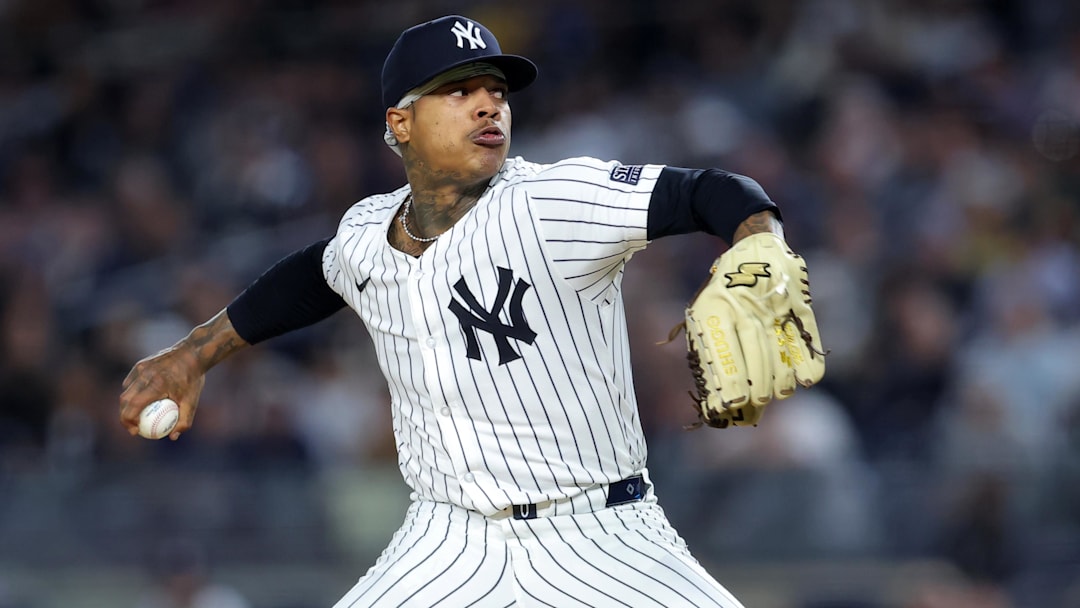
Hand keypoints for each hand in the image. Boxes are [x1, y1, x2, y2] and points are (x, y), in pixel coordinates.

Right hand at [118, 309, 247, 439]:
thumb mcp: (192, 402)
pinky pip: (131, 382)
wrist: (192, 353)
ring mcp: (140, 368)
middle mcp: (145, 375)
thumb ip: (184, 421)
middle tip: (133, 427)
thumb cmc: (193, 379)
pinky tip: (140, 401)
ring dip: (127, 404)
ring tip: (136, 416)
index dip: (128, 421)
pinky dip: (132, 392)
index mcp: (156, 385)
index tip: (135, 431)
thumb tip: (173, 437)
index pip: (134, 406)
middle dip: (124, 416)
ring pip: (126, 390)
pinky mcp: (140, 364)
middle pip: (125, 400)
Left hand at [681, 232, 826, 427]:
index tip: (731, 403)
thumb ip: (710, 351)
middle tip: (758, 401)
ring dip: (782, 373)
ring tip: (780, 393)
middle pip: (754, 347)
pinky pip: (806, 330)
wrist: (753, 246)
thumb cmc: (723, 293)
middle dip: (757, 380)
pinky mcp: (798, 298)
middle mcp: (744, 302)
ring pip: (780, 342)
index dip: (728, 379)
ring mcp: (773, 299)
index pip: (722, 348)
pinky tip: (809, 378)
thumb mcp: (705, 312)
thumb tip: (717, 401)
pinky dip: (810, 356)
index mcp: (714, 307)